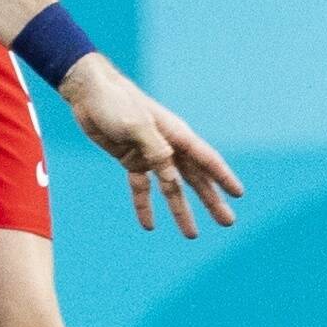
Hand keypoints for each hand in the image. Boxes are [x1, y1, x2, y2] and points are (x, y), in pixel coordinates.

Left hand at [58, 53, 242, 236]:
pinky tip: (149, 225)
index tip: (238, 194)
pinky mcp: (130, 159)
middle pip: (194, 178)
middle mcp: (167, 146)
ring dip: (181, 209)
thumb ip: (156, 152)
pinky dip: (145, 205)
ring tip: (192, 234)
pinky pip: (142, 187)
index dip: (223, 177)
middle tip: (228, 222)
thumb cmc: (116, 102)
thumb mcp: (137, 126)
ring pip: (170, 187)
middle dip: (211, 200)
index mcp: (176, 134)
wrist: (88, 91)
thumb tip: (172, 181)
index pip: (206, 159)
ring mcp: (149, 154)